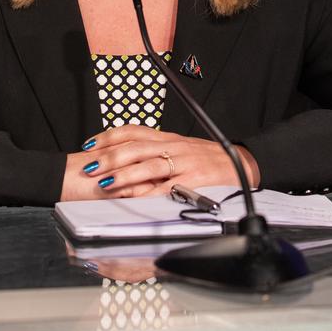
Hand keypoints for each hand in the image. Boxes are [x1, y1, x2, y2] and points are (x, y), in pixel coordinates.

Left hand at [59, 125, 259, 200]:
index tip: (90, 145)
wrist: (241, 164)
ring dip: (124, 174)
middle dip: (109, 157)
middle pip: (136, 147)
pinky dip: (149, 194)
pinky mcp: (194, 180)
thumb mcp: (180, 150)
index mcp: (168, 138)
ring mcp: (184, 163)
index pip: (133, 132)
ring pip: (149, 165)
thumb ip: (156, 153)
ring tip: (105, 182)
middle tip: (90, 167)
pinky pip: (167, 188)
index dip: (109, 137)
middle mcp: (173, 147)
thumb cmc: (208, 159)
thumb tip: (125, 161)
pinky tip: (134, 199)